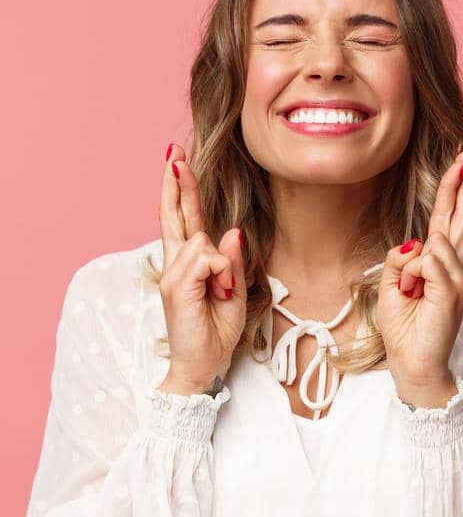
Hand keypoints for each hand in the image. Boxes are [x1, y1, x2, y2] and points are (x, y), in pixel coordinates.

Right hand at [157, 143, 245, 394]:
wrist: (202, 364)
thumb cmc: (216, 330)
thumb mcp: (235, 291)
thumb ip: (231, 261)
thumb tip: (231, 231)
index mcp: (191, 263)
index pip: (184, 219)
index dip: (181, 190)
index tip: (177, 161)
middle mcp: (178, 264)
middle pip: (175, 216)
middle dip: (176, 183)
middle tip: (173, 152)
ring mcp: (174, 275)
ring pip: (202, 242)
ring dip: (221, 266)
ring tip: (222, 293)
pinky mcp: (177, 287)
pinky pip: (204, 261)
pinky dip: (219, 274)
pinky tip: (218, 292)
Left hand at [375, 148, 462, 406]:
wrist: (414, 365)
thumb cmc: (405, 329)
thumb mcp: (392, 286)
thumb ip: (401, 260)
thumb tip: (416, 243)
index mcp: (440, 265)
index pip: (448, 220)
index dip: (453, 192)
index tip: (461, 164)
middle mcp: (455, 268)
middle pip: (458, 218)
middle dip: (460, 185)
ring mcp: (458, 280)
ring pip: (436, 241)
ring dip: (411, 266)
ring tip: (410, 294)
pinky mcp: (454, 292)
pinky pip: (429, 262)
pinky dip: (413, 276)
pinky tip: (414, 293)